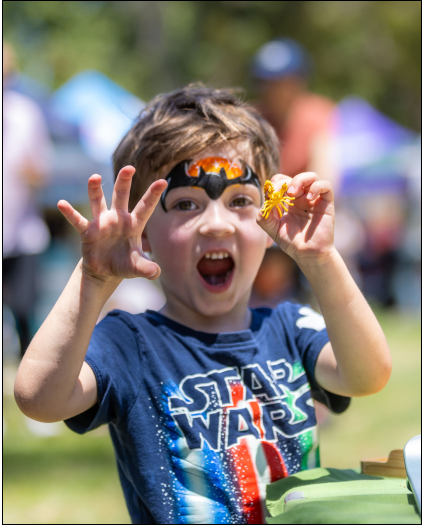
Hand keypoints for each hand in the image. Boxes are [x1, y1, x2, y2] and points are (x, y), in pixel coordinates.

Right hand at [58, 166, 166, 282]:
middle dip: (124, 181)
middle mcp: (118, 218)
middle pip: (121, 196)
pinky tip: (62, 204)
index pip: (145, 207)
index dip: (153, 195)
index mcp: (134, 224)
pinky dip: (70, 213)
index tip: (162, 182)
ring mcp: (102, 223)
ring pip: (98, 201)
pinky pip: (78, 220)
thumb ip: (147, 268)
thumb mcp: (137, 267)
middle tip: (129, 167)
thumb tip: (155, 273)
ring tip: (95, 177)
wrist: (105, 271)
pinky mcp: (87, 231)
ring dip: (96, 190)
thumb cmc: (124, 264)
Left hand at [257, 172, 334, 264]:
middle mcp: (301, 198)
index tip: (271, 197)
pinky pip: (326, 185)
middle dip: (284, 183)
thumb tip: (265, 202)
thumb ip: (264, 216)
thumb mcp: (272, 229)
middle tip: (280, 194)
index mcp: (287, 202)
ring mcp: (314, 199)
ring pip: (311, 176)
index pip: (280, 182)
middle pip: (293, 177)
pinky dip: (317, 187)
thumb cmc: (291, 242)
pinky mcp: (326, 202)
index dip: (274, 185)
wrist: (308, 254)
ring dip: (300, 180)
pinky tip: (309, 198)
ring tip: (293, 193)